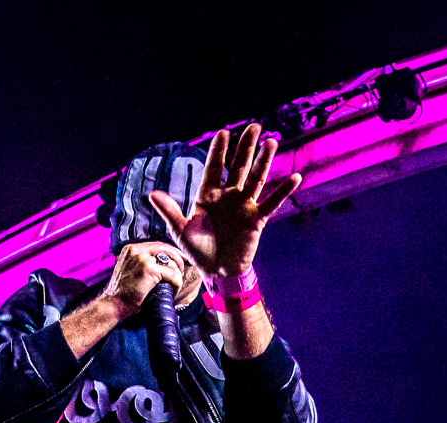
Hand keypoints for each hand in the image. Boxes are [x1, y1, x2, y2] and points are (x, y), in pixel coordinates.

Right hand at [99, 241, 189, 314]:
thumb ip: (140, 262)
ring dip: (178, 273)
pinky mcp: (149, 269)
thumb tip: (161, 263)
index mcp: (131, 249)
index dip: (171, 251)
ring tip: (176, 284)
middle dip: (179, 258)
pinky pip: (172, 274)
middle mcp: (136, 250)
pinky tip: (174, 291)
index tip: (180, 258)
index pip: (157, 245)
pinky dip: (177, 283)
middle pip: (166, 248)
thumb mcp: (128, 270)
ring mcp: (143, 258)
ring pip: (171, 262)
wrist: (113, 304)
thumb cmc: (122, 293)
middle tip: (184, 268)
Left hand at [149, 123, 302, 278]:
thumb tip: (151, 194)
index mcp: (208, 195)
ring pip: (256, 178)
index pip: (214, 167)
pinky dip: (283, 191)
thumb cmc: (198, 250)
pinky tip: (295, 178)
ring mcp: (244, 206)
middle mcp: (228, 196)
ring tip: (271, 141)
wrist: (216, 272)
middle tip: (254, 126)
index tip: (224, 133)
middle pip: (239, 166)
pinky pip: (272, 203)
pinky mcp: (257, 219)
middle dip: (246, 147)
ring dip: (264, 160)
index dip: (219, 151)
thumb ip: (169, 211)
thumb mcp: (180, 231)